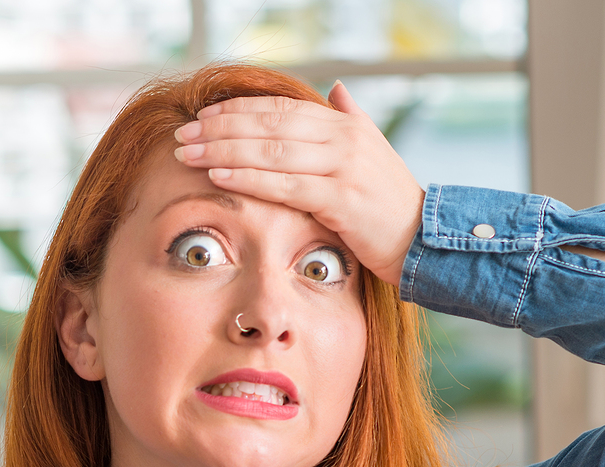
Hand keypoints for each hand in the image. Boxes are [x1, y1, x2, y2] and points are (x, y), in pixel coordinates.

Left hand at [172, 82, 425, 286]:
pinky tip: (219, 176)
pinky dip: (248, 179)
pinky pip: (285, 185)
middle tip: (183, 134)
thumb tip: (335, 89)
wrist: (421, 239)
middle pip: (269, 125)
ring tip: (189, 154)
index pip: (281, 108)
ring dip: (224, 151)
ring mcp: (343, 167)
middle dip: (221, 128)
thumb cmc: (390, 202)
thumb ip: (350, 117)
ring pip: (272, 151)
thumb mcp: (372, 151)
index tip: (203, 116)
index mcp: (345, 125)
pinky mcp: (341, 200)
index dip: (239, 110)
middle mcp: (344, 139)